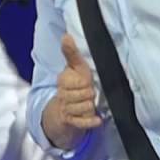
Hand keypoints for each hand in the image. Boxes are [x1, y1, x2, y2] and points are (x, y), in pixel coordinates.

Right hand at [41, 34, 100, 148]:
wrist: (65, 107)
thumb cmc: (75, 83)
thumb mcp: (76, 67)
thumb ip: (71, 53)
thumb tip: (66, 36)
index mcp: (63, 80)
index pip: (81, 81)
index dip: (86, 82)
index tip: (86, 80)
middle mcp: (62, 95)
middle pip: (85, 95)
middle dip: (90, 95)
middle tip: (88, 93)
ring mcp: (66, 109)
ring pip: (85, 108)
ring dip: (91, 107)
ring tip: (89, 103)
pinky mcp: (70, 122)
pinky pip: (82, 123)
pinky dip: (90, 121)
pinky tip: (97, 119)